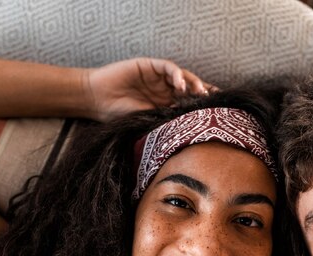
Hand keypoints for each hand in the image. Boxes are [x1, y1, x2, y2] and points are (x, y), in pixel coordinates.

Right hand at [83, 57, 214, 121]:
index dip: (203, 107)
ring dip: (193, 84)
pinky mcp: (150, 66)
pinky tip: (179, 84)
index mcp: (166, 105)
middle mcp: (165, 90)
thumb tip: (186, 132)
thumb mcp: (144, 122)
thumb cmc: (118, 114)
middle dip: (204, 94)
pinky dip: (176, 74)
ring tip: (199, 92)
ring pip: (183, 77)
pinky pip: (168, 68)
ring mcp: (159, 77)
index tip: (217, 114)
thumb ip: (163, 122)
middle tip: (213, 101)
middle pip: (191, 90)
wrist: (95, 99)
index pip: (189, 105)